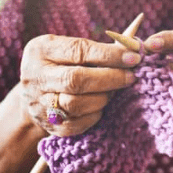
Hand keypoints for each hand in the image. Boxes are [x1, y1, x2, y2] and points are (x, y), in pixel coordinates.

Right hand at [20, 35, 140, 135]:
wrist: (37, 94)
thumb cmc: (66, 65)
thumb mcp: (73, 49)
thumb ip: (101, 49)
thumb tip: (137, 47)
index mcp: (41, 50)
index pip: (79, 51)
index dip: (109, 55)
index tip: (134, 58)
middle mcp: (34, 76)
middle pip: (76, 79)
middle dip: (110, 78)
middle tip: (131, 77)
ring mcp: (38, 103)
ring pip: (77, 104)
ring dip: (103, 98)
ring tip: (115, 91)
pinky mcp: (49, 125)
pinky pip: (78, 123)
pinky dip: (95, 114)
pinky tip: (102, 106)